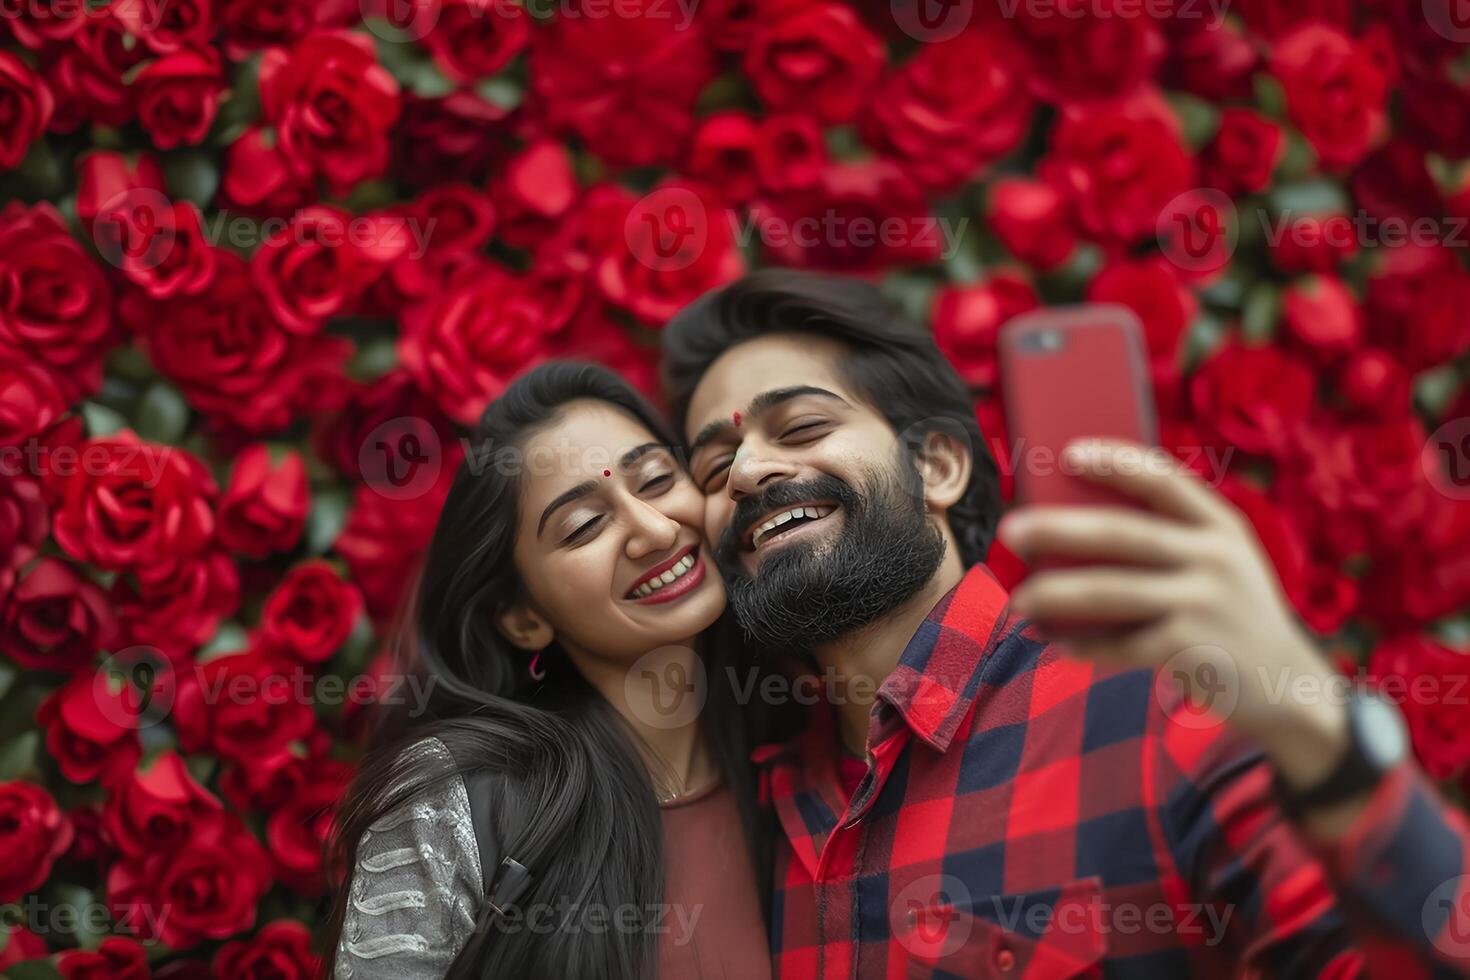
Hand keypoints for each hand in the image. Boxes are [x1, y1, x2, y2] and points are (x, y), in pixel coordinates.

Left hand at [996, 440, 1347, 791]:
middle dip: (1058, 528)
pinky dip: (1083, 645)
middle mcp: (1216, 558)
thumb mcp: (1219, 563)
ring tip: (1018, 599)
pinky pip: (1121, 644)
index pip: (1165, 480)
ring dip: (1055, 594)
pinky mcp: (1192, 650)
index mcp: (1221, 526)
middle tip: (1011, 530)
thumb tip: (1073, 525)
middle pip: (1122, 533)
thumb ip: (1170, 541)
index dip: (1117, 462)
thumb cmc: (1230, 613)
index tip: (1069, 452)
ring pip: (1111, 591)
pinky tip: (1055, 643)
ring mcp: (1205, 604)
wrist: (1287, 685)